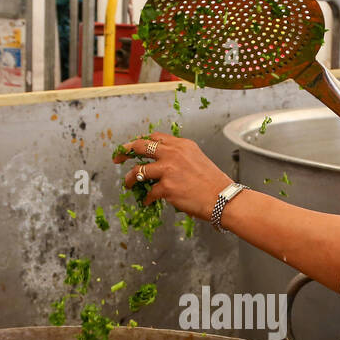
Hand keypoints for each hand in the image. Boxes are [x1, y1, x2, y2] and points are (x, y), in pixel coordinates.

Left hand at [112, 133, 231, 220]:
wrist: (222, 198)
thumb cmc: (213, 183)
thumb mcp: (197, 159)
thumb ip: (179, 157)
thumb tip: (161, 163)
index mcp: (182, 145)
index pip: (155, 137)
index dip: (141, 141)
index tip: (133, 147)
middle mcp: (173, 153)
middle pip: (141, 146)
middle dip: (125, 151)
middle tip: (118, 157)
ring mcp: (168, 170)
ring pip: (138, 170)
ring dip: (129, 178)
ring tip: (127, 184)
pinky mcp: (166, 187)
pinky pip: (149, 192)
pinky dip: (146, 198)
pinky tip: (146, 201)